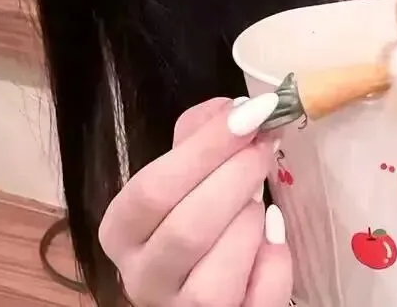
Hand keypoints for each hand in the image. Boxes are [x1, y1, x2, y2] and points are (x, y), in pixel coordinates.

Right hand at [98, 93, 291, 306]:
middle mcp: (141, 280)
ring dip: (248, 225)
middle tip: (266, 145)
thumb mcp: (184, 169)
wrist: (200, 276)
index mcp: (121, 232)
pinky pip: (259, 300)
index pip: (153, 191)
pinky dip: (275, 261)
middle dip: (237, 178)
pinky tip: (273, 232)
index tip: (252, 113)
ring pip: (215, 279)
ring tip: (257, 199)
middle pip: (187, 230)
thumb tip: (236, 108)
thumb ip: (199, 135)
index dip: (206, 148)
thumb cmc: (190, 209)